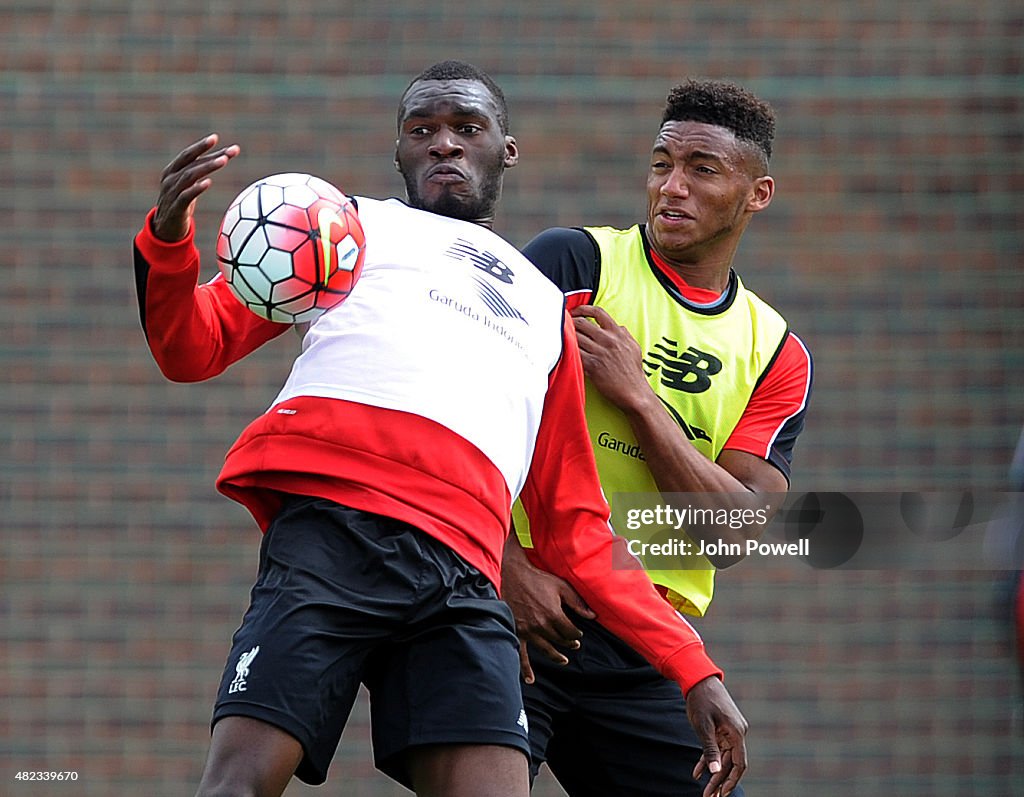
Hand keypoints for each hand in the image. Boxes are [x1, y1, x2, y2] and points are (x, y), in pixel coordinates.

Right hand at [152, 134, 239, 241]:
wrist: (166, 230)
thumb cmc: (180, 204)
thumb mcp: (189, 186)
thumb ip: (201, 172)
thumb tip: (223, 157)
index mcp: (172, 171)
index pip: (188, 155)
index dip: (201, 146)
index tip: (215, 137)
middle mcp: (170, 179)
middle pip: (190, 162)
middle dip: (210, 154)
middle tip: (228, 151)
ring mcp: (171, 193)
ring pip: (190, 176)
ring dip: (208, 167)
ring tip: (224, 161)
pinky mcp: (175, 208)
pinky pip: (186, 196)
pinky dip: (197, 188)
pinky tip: (208, 182)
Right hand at [501, 536, 595, 683]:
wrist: (512, 575)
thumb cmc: (537, 579)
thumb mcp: (561, 586)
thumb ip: (577, 602)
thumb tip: (592, 615)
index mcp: (554, 614)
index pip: (571, 632)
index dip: (577, 634)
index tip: (578, 633)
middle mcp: (541, 626)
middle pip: (560, 640)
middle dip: (569, 642)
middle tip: (574, 644)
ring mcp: (528, 631)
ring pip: (546, 649)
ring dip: (556, 656)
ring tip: (563, 660)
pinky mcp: (516, 631)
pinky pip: (521, 653)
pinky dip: (525, 668)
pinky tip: (530, 680)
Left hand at [570, 305, 652, 411]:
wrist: (634, 392)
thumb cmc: (633, 371)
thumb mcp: (634, 347)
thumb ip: (624, 334)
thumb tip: (617, 326)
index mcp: (618, 333)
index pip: (598, 312)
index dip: (583, 309)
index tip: (575, 311)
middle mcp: (608, 340)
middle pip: (581, 323)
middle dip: (570, 323)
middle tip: (563, 326)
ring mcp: (599, 353)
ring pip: (575, 337)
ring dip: (566, 337)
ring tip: (561, 338)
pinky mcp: (592, 366)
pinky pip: (575, 353)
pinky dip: (568, 351)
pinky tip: (565, 351)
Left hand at [686, 676, 747, 796]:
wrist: (699, 678)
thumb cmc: (701, 700)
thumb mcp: (703, 727)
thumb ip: (710, 750)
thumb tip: (715, 772)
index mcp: (737, 733)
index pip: (739, 764)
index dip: (731, 781)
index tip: (722, 794)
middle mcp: (738, 733)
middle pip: (731, 763)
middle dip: (720, 781)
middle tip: (709, 796)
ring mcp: (730, 731)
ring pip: (724, 757)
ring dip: (714, 773)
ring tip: (704, 790)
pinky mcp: (722, 728)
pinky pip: (717, 748)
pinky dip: (708, 759)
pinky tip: (697, 772)